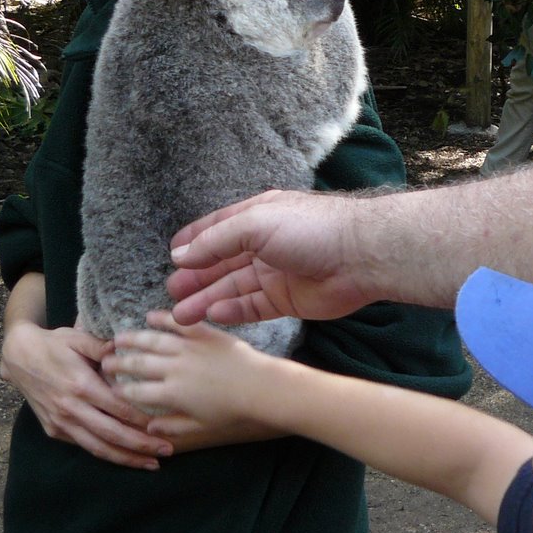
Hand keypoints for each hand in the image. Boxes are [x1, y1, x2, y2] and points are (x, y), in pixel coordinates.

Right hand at [0, 320, 170, 469]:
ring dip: (125, 458)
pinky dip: (105, 453)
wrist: (19, 357)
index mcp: (81, 385)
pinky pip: (83, 445)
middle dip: (140, 446)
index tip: (163, 428)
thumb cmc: (54, 344)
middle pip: (111, 434)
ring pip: (97, 447)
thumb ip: (103, 346)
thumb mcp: (79, 338)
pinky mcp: (54, 430)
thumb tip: (127, 347)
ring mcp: (61, 422)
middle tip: (166, 451)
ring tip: (150, 463)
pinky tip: (124, 456)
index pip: (118, 409)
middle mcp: (71, 408)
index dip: (142, 421)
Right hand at [106, 313, 271, 442]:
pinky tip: (150, 315)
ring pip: (152, 341)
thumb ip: (172, 426)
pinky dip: (163, 318)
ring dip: (133, 339)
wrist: (259, 387)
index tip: (110, 388)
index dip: (120, 390)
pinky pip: (179, 323)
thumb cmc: (232, 411)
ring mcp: (188, 349)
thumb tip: (148, 427)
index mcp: (171, 394)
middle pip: (137, 364)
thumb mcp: (200, 426)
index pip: (136, 393)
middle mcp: (174, 370)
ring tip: (118, 338)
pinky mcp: (203, 334)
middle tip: (105, 361)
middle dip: (118, 363)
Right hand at [167, 188, 371, 326]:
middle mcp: (266, 244)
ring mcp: (277, 273)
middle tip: (171, 293)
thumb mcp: (255, 223)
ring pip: (234, 288)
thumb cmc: (311, 229)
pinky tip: (212, 315)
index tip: (171, 255)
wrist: (361, 256)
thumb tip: (181, 254)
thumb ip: (216, 240)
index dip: (195, 242)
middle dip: (196, 277)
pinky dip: (232, 311)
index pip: (219, 228)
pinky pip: (253, 307)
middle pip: (223, 263)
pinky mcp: (288, 300)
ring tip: (180, 314)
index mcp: (260, 216)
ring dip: (207, 299)